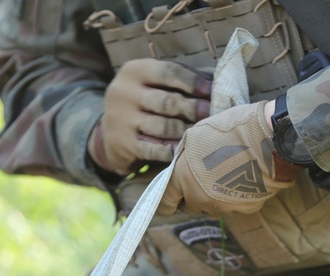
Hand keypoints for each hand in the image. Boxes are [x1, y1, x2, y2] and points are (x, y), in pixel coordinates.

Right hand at [90, 59, 211, 175]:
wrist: (110, 132)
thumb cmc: (144, 102)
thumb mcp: (155, 84)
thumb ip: (182, 79)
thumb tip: (218, 80)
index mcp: (134, 71)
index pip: (168, 72)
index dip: (193, 81)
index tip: (212, 91)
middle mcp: (123, 92)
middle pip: (167, 101)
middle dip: (192, 108)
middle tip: (211, 114)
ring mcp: (120, 119)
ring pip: (162, 127)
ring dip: (186, 131)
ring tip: (203, 133)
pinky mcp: (122, 144)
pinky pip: (153, 149)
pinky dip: (170, 151)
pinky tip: (184, 150)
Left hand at [157, 101, 300, 216]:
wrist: (270, 138)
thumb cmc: (231, 130)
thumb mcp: (196, 135)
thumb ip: (184, 157)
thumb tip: (180, 166)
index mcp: (183, 180)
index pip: (164, 204)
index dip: (167, 201)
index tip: (173, 196)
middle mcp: (200, 199)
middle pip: (191, 206)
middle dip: (193, 195)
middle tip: (205, 176)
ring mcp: (224, 207)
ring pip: (214, 207)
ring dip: (215, 196)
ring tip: (228, 173)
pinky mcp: (246, 209)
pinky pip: (236, 205)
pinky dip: (237, 196)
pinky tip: (246, 177)